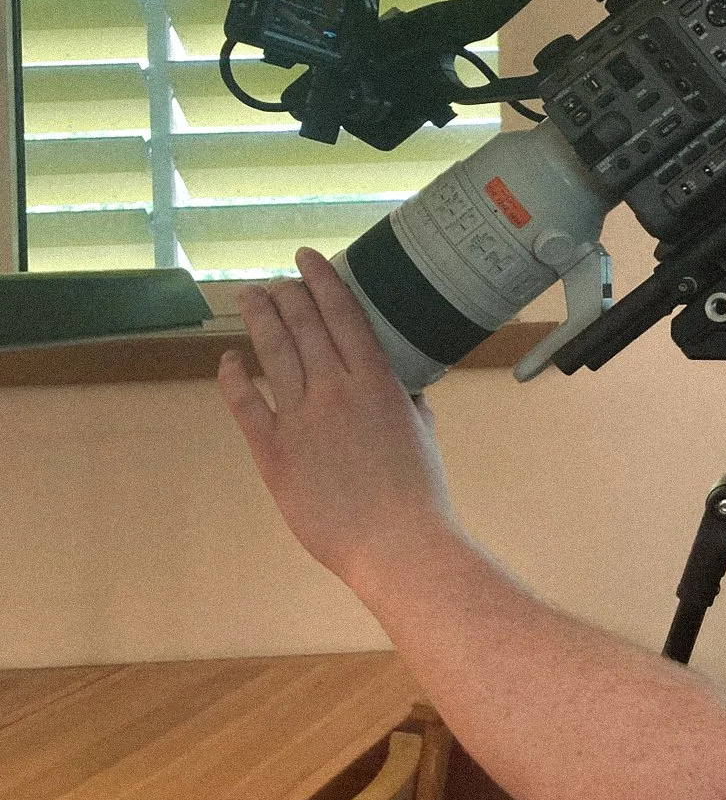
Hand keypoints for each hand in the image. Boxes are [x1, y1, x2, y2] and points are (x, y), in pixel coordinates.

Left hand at [218, 247, 454, 590]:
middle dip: (286, 295)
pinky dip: (235, 377)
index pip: (344, 314)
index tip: (308, 259)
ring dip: (259, 320)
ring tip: (249, 299)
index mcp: (377, 381)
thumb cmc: (419, 492)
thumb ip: (408, 403)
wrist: (395, 540)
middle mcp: (336, 388)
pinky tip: (229, 360)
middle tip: (274, 281)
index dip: (323, 281)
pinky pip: (246, 403)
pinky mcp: (274, 450)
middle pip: (304, 325)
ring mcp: (301, 417)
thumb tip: (403, 389)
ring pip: (274, 353)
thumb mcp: (422, 433)